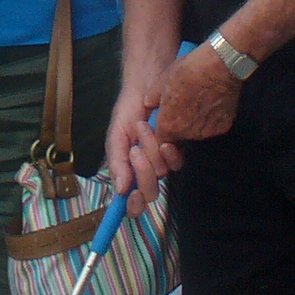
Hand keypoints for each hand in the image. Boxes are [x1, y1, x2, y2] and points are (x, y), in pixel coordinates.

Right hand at [105, 82, 180, 206]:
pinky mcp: (178, 151)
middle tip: (135, 150)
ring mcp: (163, 163)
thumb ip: (116, 162)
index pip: (132, 202)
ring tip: (143, 127)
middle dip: (143, 172)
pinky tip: (163, 138)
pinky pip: (176, 163)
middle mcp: (146, 172)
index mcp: (128, 172)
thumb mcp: (116, 136)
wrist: (146, 88)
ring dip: (150, 151)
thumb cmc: (128, 112)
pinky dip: (168, 151)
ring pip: (161, 173)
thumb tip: (120, 190)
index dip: (133, 206)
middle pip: (149, 191)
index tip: (133, 195)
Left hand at [156, 43, 244, 142]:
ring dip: (195, 123)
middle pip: (180, 137)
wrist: (220, 65)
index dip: (163, 129)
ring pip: (197, 133)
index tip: (166, 118)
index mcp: (168, 125)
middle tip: (183, 106)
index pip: (161, 138)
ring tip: (198, 103)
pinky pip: (213, 127)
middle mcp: (187, 133)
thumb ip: (152, 97)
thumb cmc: (188, 70)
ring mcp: (207, 132)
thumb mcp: (162, 80)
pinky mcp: (223, 127)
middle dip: (179, 126)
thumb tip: (149, 105)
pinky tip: (212, 103)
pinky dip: (211, 119)